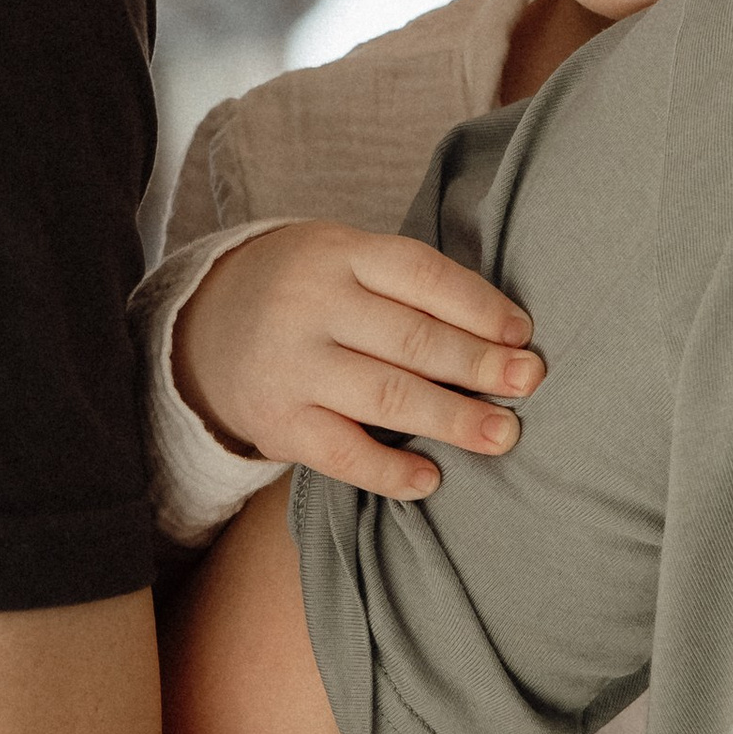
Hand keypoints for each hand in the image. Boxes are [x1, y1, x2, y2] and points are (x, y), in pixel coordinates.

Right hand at [175, 221, 543, 497]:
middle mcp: (311, 305)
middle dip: (478, 365)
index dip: (479, 307)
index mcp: (339, 254)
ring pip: (385, 396)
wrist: (204, 329)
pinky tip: (431, 479)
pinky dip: (389, 471)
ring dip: (452, 419)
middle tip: (528, 383)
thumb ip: (408, 288)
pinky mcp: (276, 423)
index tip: (522, 335)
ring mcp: (291, 366)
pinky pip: (341, 453)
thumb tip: (505, 335)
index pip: (422, 276)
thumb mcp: (344, 261)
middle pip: (412, 339)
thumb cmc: (307, 294)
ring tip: (502, 435)